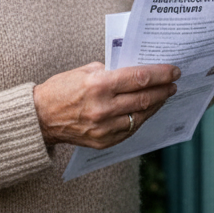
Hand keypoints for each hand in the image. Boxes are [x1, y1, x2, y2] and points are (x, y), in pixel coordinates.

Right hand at [33, 62, 180, 148]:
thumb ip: (111, 71)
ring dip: (155, 105)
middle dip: (163, 90)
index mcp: (99, 85)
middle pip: (144, 98)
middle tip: (173, 84)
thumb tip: (136, 73)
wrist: (40, 118)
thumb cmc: (61, 89)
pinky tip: (146, 111)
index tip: (173, 71)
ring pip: (141, 116)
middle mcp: (103, 108)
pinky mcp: (104, 141)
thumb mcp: (84, 71)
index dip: (160, 74)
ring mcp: (104, 128)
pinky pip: (130, 130)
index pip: (139, 78)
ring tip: (163, 96)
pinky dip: (141, 119)